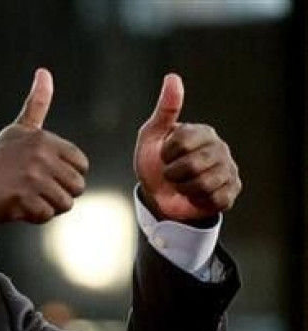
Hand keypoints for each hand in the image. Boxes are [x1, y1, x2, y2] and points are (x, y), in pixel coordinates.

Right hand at [0, 68, 87, 231]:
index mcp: (43, 139)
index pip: (81, 165)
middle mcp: (39, 156)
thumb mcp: (18, 130)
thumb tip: (44, 71)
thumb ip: (37, 104)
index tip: (44, 174)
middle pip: (77, 186)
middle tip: (35, 189)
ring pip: (65, 204)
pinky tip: (18, 207)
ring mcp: (31, 178)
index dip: (66, 175)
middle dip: (59, 194)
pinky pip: (46, 216)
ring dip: (48, 207)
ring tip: (27, 197)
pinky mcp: (23, 199)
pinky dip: (34, 217)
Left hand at [134, 73, 240, 222]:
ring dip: (184, 189)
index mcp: (202, 132)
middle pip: (193, 164)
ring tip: (183, 185)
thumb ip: (165, 109)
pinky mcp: (231, 192)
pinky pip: (215, 199)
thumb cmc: (155, 162)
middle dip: (173, 174)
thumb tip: (173, 77)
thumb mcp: (152, 135)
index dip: (166, 153)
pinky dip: (199, 201)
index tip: (164, 155)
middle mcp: (220, 148)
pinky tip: (196, 196)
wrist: (159, 196)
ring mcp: (228, 170)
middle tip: (171, 174)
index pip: (182, 140)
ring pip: (204, 184)